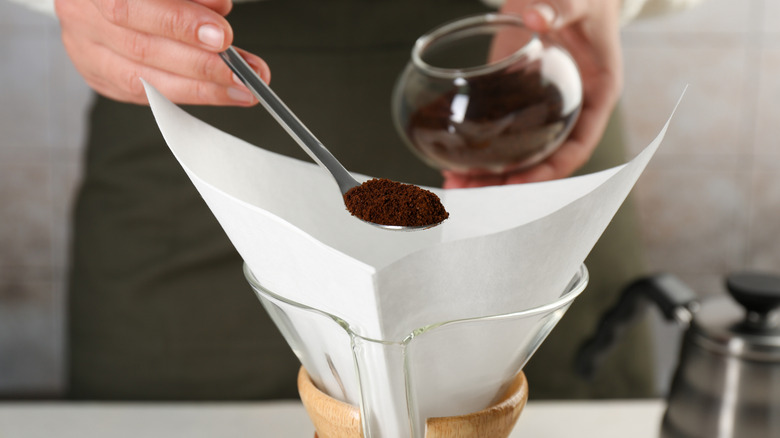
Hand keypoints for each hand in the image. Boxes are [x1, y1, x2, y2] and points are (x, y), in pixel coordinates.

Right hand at [54, 0, 267, 105]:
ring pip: (142, 81)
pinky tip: (215, 94)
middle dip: (201, 66)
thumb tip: (219, 10)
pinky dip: (184, 95)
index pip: (132, 7)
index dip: (179, 24)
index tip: (222, 38)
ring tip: (239, 90)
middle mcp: (82, 16)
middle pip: (142, 49)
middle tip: (242, 75)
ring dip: (200, 89)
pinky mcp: (98, 75)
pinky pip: (143, 95)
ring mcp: (85, 50)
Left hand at [443, 0, 622, 187]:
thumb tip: (537, 17)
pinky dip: (480, 147)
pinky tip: (454, 159)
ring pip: (519, 151)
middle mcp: (570, 109)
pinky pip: (500, 130)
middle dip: (510, 181)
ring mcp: (541, 106)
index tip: (520, 183)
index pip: (578, 146)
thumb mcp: (580, 1)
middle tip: (476, 192)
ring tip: (457, 183)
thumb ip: (561, 8)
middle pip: (543, 158)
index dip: (551, 169)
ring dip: (489, 172)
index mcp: (597, 95)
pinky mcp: (516, 97)